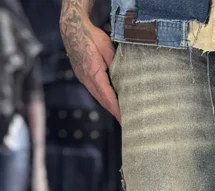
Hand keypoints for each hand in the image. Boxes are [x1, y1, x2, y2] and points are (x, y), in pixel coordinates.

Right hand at [60, 1, 120, 121]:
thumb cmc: (91, 36)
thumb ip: (116, 63)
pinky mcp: (82, 76)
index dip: (116, 109)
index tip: (124, 119)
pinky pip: (94, 91)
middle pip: (103, 100)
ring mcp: (83, 78)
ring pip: (98, 97)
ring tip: (120, 115)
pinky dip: (104, 99)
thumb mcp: (107, 48)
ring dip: (109, 107)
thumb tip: (126, 75)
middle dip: (114, 112)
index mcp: (93, 73)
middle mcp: (87, 79)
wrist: (72, 29)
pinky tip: (111, 102)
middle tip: (126, 122)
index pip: (107, 96)